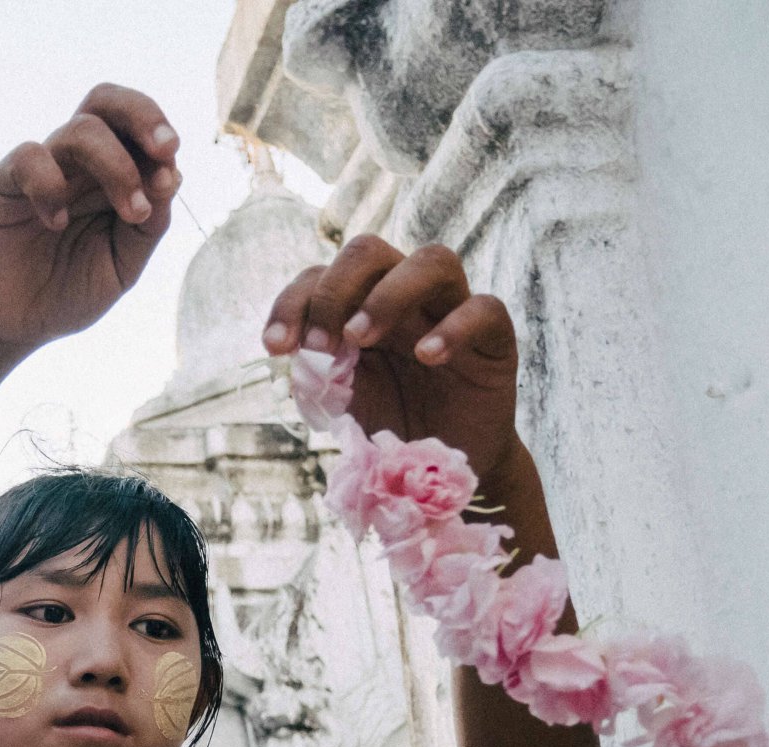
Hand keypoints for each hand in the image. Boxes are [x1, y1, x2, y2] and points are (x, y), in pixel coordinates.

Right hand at [0, 84, 179, 364]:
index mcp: (107, 176)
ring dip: (116, 165)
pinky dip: (51, 185)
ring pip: (79, 130)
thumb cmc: (66, 293)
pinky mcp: (3, 185)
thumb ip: (149, 226)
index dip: (159, 140)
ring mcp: (41, 171)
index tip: (169, 178)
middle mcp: (76, 165)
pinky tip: (57, 224)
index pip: (135, 129)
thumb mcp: (122, 266)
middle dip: (144, 115)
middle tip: (164, 150)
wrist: (12, 328)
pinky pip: (29, 158)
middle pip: (106, 101)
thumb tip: (172, 176)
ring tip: (129, 212)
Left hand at [262, 237, 521, 484]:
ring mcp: (452, 310)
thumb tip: (290, 349)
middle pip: (371, 252)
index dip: (292, 303)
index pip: (321, 275)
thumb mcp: (342, 398)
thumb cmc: (387, 425)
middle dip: (335, 289)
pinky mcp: (494, 339)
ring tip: (359, 338)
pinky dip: (454, 327)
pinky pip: (485, 309)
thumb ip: (317, 369)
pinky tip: (427, 356)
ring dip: (388, 295)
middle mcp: (405, 296)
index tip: (274, 347)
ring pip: (433, 261)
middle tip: (318, 344)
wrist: (439, 473)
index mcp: (360, 304)